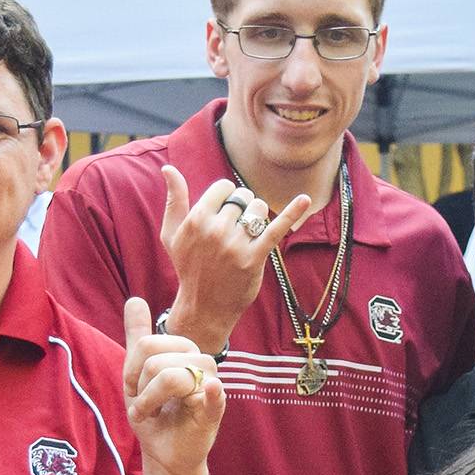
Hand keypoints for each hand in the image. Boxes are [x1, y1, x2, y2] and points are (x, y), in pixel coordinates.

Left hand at [121, 298, 224, 474]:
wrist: (163, 454)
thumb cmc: (154, 413)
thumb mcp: (137, 375)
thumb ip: (138, 337)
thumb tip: (134, 299)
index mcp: (184, 351)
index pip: (148, 344)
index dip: (132, 369)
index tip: (134, 389)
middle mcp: (201, 363)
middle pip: (155, 360)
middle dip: (139, 388)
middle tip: (144, 406)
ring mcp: (209, 387)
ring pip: (171, 377)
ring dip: (149, 401)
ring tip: (151, 414)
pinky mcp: (213, 413)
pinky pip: (214, 396)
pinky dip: (211, 391)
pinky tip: (209, 388)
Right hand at [157, 164, 314, 353]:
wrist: (204, 306)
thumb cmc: (188, 267)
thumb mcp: (172, 234)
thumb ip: (174, 200)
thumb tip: (168, 168)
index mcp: (196, 220)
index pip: (223, 187)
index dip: (226, 198)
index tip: (224, 214)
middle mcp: (215, 230)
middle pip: (242, 197)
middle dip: (242, 208)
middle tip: (236, 229)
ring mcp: (236, 245)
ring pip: (258, 209)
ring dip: (257, 217)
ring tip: (248, 235)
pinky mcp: (254, 258)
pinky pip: (276, 229)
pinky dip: (292, 213)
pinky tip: (306, 200)